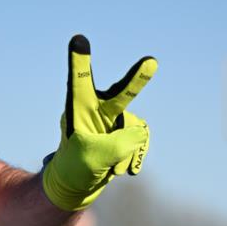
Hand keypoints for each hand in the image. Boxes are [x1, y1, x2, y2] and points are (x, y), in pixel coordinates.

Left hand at [42, 36, 156, 211]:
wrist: (76, 185)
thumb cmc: (75, 168)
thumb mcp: (93, 158)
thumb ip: (119, 143)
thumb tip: (141, 132)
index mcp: (78, 109)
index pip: (79, 82)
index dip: (79, 62)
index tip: (78, 40)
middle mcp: (97, 109)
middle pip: (120, 92)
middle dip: (137, 80)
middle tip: (151, 62)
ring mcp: (113, 121)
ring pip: (134, 130)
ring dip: (126, 153)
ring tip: (111, 167)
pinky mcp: (125, 133)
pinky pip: (140, 140)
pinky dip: (133, 157)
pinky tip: (120, 168)